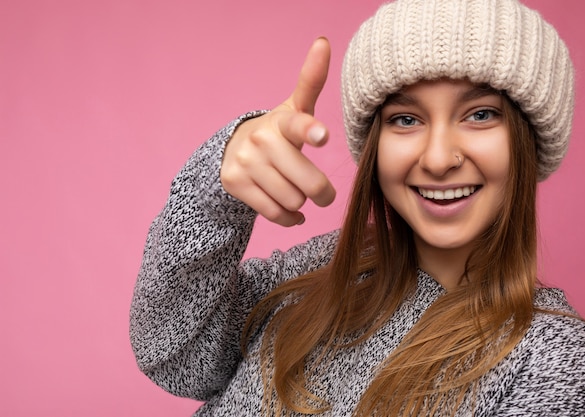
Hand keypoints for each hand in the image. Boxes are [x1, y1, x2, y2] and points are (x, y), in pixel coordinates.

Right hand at [220, 37, 335, 226]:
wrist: (233, 150)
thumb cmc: (277, 131)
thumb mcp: (294, 108)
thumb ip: (312, 81)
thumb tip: (323, 41)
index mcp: (282, 121)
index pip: (298, 124)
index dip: (310, 131)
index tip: (322, 136)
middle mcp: (262, 140)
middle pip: (307, 182)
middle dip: (322, 193)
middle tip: (324, 194)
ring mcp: (245, 163)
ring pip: (291, 200)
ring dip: (300, 203)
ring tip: (298, 194)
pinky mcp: (235, 184)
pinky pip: (274, 213)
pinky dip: (289, 218)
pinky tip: (292, 212)